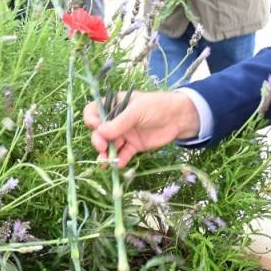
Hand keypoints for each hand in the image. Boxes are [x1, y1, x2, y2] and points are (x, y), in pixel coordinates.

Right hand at [83, 91, 200, 167]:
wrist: (179, 118)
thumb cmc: (157, 106)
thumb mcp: (137, 111)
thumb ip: (119, 122)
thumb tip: (100, 132)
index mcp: (115, 105)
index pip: (94, 111)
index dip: (91, 119)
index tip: (95, 126)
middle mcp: (116, 120)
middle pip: (99, 132)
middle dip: (98, 140)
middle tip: (102, 147)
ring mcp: (125, 134)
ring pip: (109, 146)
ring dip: (106, 154)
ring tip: (106, 163)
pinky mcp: (134, 146)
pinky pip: (123, 154)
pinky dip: (119, 160)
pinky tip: (119, 165)